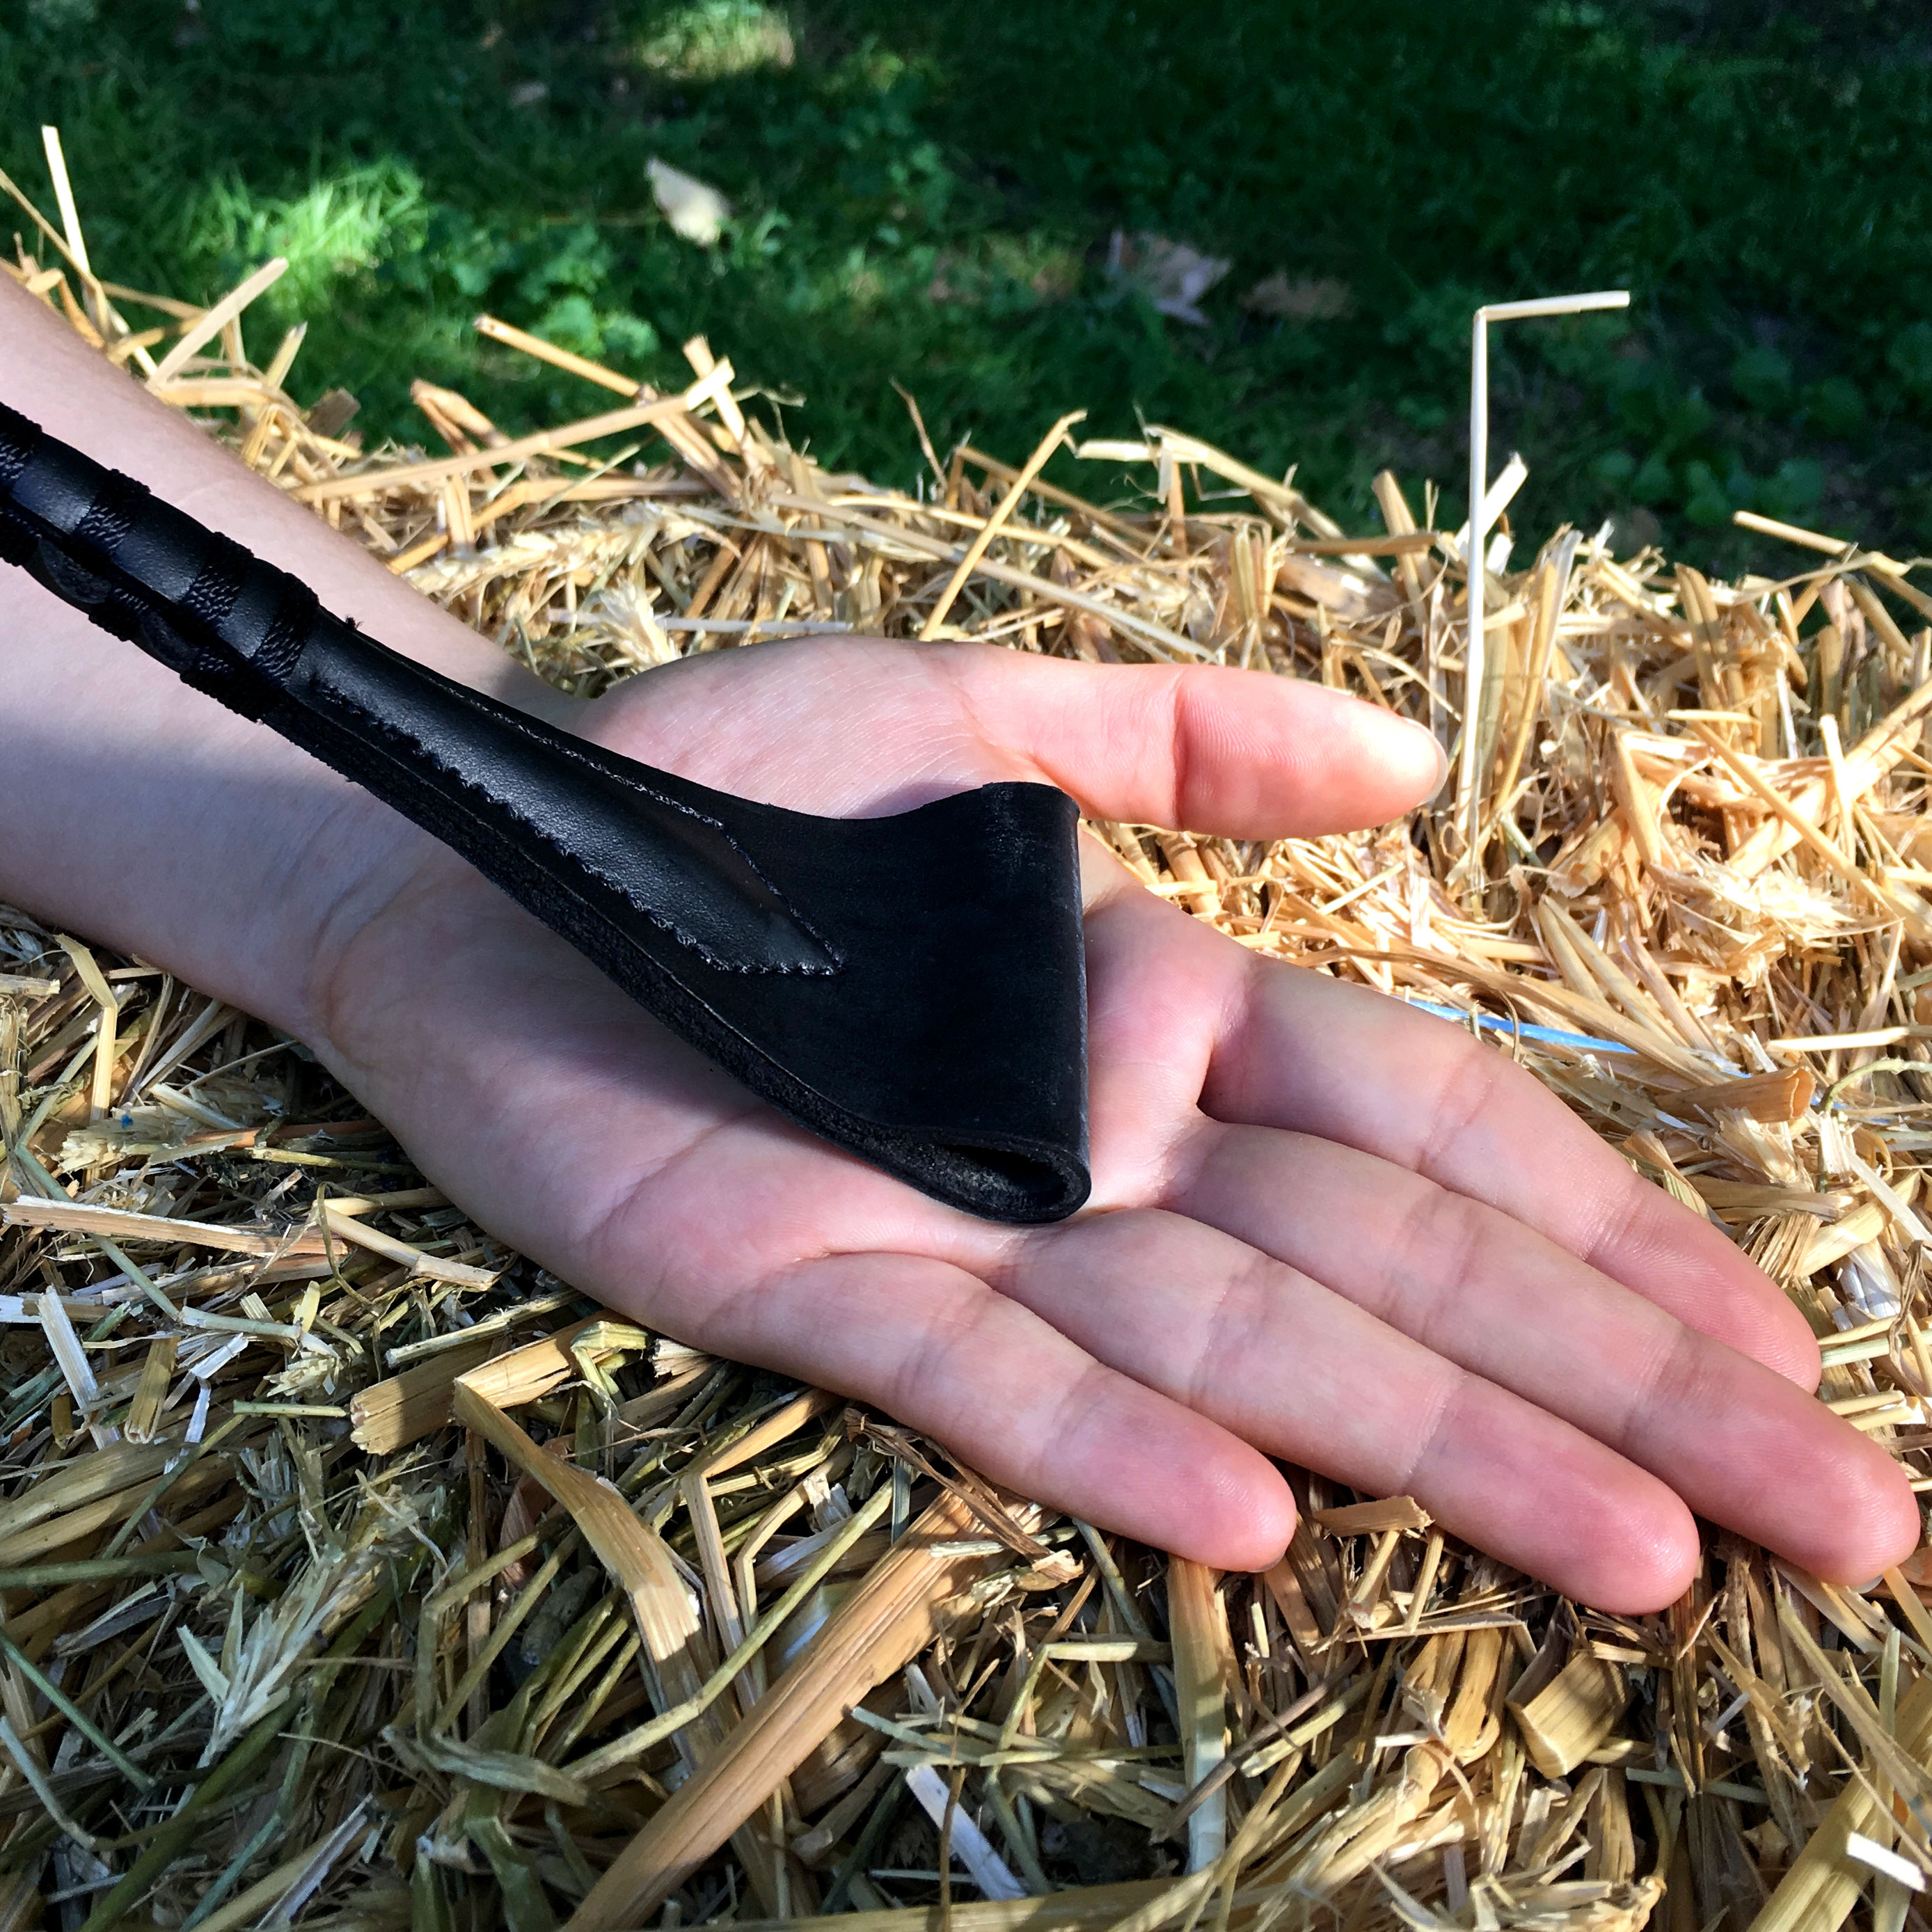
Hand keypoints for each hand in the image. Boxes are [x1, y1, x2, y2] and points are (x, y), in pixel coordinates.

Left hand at [301, 637, 1916, 1611]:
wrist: (473, 862)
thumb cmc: (717, 784)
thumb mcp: (970, 703)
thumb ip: (1179, 732)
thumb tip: (1412, 763)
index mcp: (1163, 1010)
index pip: (1439, 1133)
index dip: (1611, 1227)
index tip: (1777, 1328)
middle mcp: (1106, 1143)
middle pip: (1397, 1266)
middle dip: (1617, 1382)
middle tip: (1838, 1505)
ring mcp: (969, 1228)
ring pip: (1243, 1347)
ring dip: (1440, 1449)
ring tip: (1638, 1546)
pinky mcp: (808, 1286)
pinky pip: (989, 1383)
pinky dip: (1122, 1446)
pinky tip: (1268, 1519)